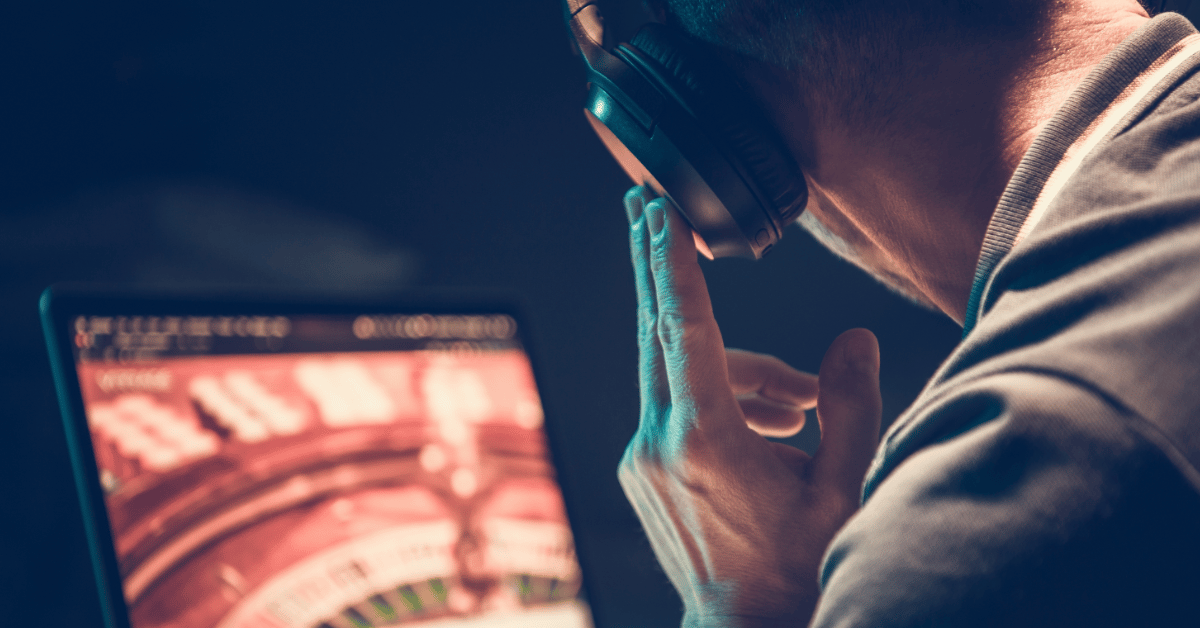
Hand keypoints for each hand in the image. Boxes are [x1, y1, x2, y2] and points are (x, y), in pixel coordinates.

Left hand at [618, 187, 881, 626]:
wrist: (743, 627)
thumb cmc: (796, 566)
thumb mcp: (840, 488)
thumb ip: (849, 407)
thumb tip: (854, 340)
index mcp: (704, 437)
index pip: (685, 326)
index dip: (674, 261)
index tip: (657, 211)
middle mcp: (658, 440)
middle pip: (656, 328)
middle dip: (658, 264)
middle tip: (647, 203)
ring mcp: (641, 456)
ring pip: (679, 373)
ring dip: (738, 369)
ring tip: (801, 409)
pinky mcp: (639, 468)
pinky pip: (673, 405)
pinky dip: (718, 398)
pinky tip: (770, 428)